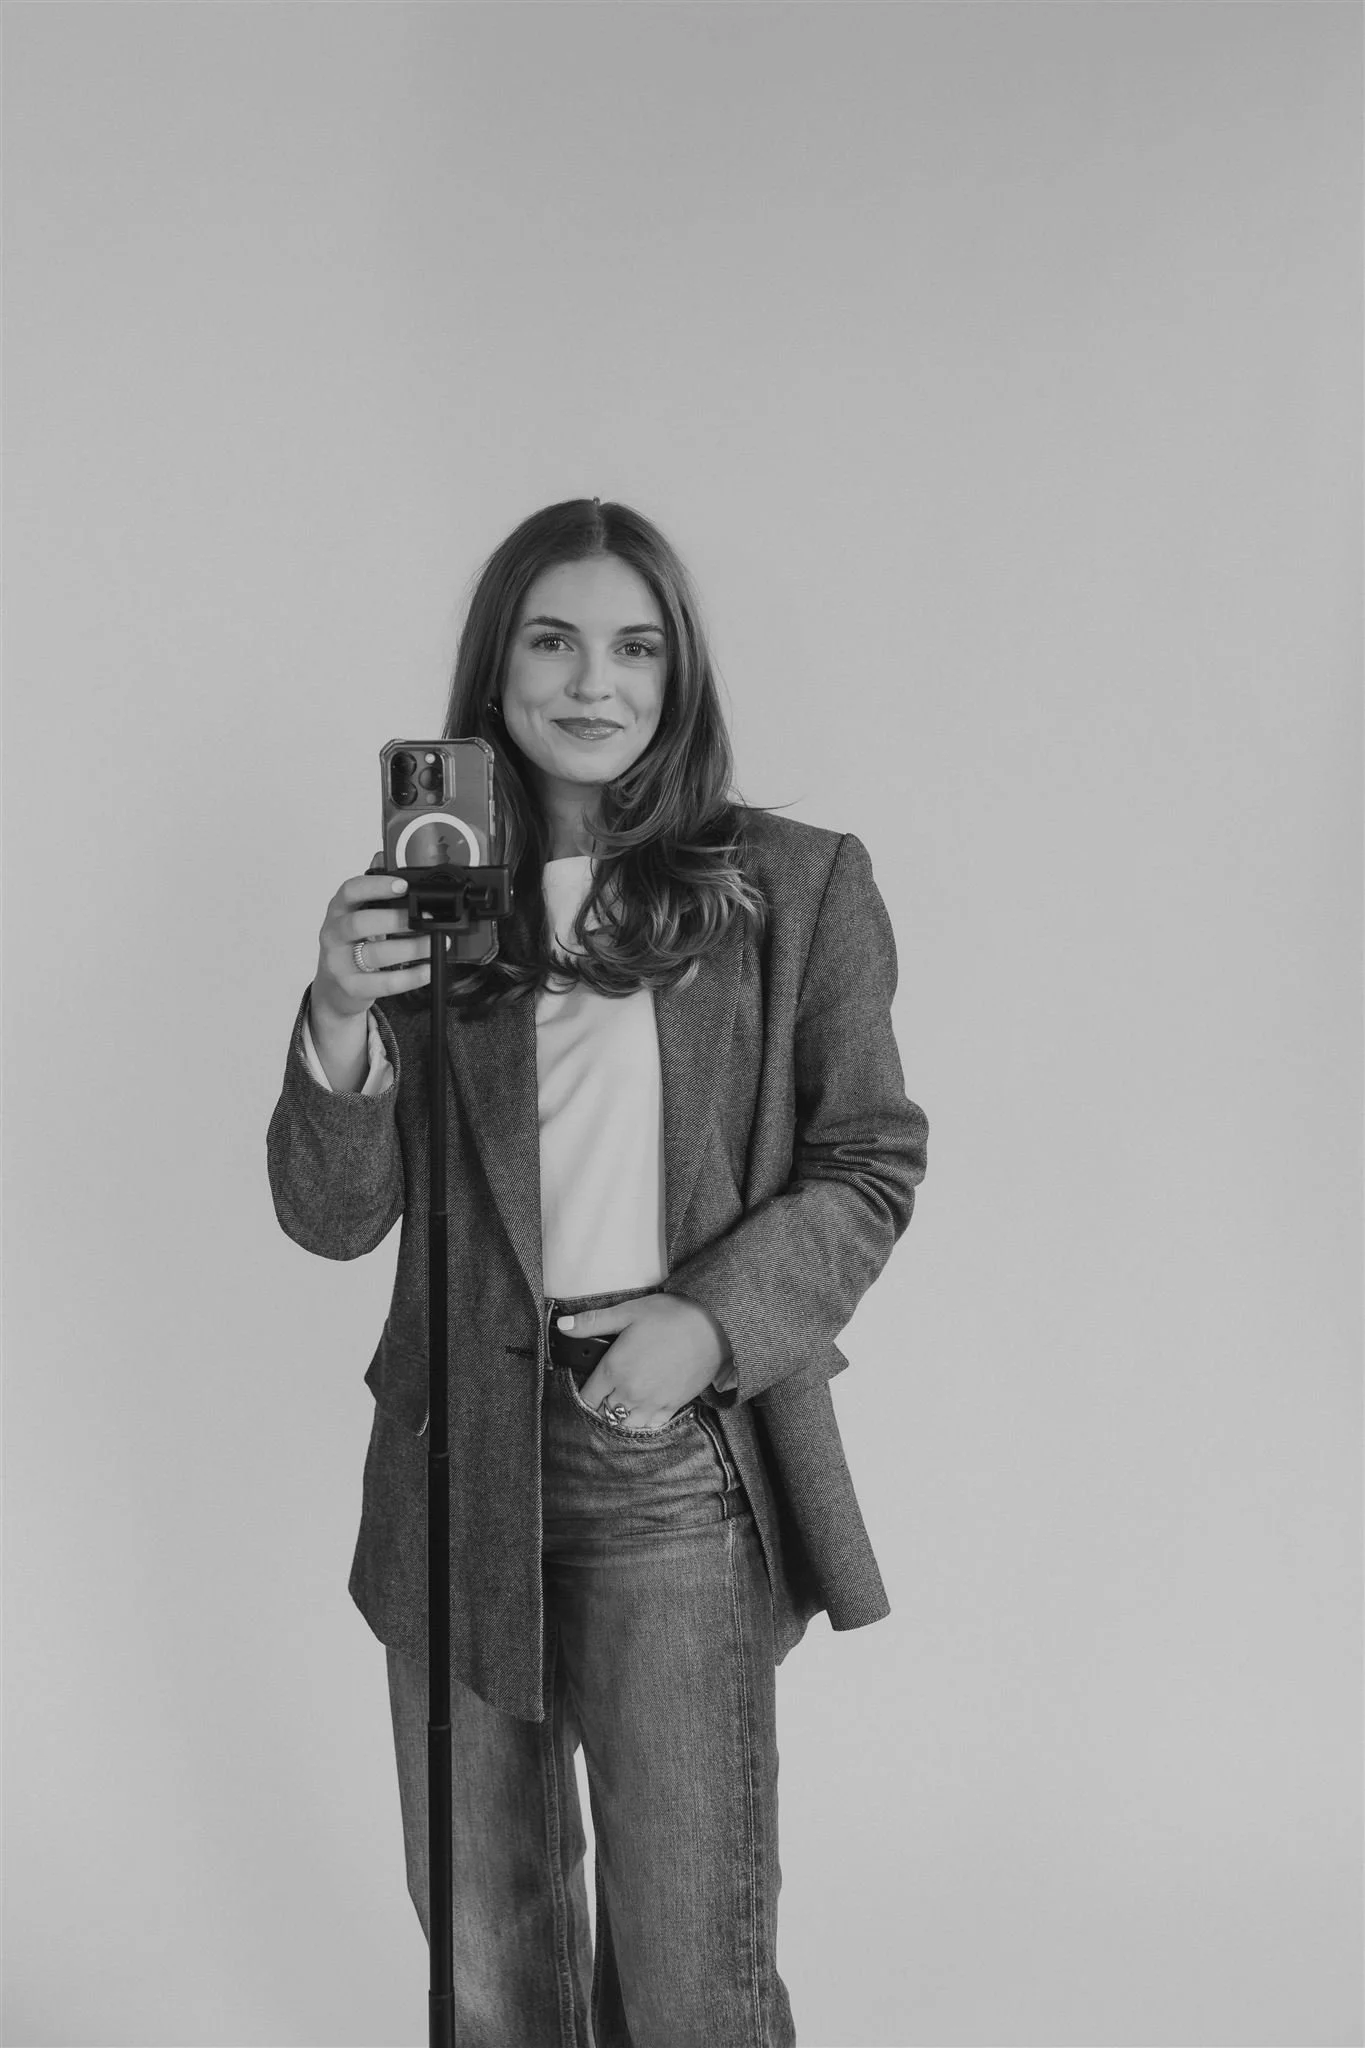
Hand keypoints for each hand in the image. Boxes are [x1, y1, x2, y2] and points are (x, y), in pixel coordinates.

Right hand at [310, 871, 441, 1024]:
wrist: (334, 989)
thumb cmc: (351, 946)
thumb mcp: (357, 915)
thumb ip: (372, 890)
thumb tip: (382, 854)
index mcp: (338, 910)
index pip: (350, 891)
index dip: (376, 885)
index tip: (403, 884)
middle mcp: (334, 934)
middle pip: (360, 923)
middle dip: (396, 920)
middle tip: (427, 919)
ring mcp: (339, 962)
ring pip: (374, 953)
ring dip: (410, 948)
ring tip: (435, 944)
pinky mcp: (351, 988)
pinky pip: (383, 983)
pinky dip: (409, 977)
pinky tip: (427, 970)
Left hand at [560, 1294, 732, 1428]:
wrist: (714, 1327)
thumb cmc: (671, 1316)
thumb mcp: (628, 1312)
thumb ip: (592, 1322)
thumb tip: (562, 1325)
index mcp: (614, 1370)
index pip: (587, 1397)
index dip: (584, 1392)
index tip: (588, 1384)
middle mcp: (630, 1392)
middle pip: (603, 1413)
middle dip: (600, 1404)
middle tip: (604, 1392)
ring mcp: (652, 1403)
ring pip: (624, 1424)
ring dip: (620, 1416)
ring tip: (622, 1402)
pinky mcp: (672, 1407)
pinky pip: (650, 1426)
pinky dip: (642, 1421)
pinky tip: (642, 1409)